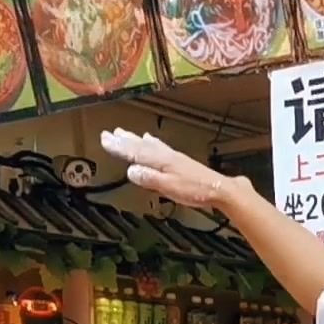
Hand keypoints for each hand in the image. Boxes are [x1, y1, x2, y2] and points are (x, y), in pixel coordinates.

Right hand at [100, 128, 240, 210]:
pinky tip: (151, 139)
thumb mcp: (169, 187)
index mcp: (160, 161)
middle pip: (140, 145)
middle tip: (108, 134)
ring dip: (134, 138)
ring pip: (148, 144)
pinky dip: (151, 141)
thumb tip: (131, 171)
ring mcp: (173, 156)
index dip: (119, 147)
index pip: (135, 152)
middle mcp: (165, 155)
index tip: (104, 139)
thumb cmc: (196, 190)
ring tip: (123, 132)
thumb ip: (149, 179)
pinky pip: (159, 146)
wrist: (220, 189)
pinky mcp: (180, 160)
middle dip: (123, 140)